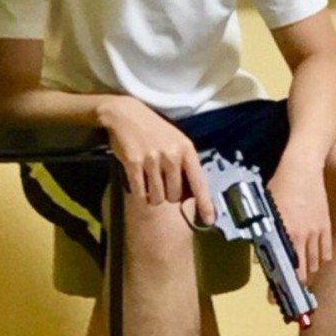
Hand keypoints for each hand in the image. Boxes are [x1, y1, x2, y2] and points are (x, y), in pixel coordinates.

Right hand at [98, 97, 212, 222]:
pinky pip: (140, 193)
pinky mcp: (133, 163)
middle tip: (161, 182)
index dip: (204, 204)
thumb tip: (190, 195)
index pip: (198, 183)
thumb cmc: (154, 130)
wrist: (126, 115)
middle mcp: (171, 155)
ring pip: (157, 197)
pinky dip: (139, 192)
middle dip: (168, 195)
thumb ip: (185, 165)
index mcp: (186, 150)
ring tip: (149, 180)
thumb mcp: (176, 141)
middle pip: (175, 196)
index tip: (208, 220)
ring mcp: (152, 160)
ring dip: (153, 195)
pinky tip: (138, 180)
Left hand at [268, 148, 332, 293]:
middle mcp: (304, 237)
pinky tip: (316, 266)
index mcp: (287, 234)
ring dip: (308, 276)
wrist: (304, 169)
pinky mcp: (326, 226)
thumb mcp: (265, 210)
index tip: (274, 299)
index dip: (279, 287)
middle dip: (295, 287)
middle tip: (289, 295)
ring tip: (301, 283)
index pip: (284, 268)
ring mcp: (318, 233)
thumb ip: (263, 234)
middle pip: (303, 272)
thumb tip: (260, 255)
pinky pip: (326, 251)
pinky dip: (321, 262)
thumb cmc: (280, 186)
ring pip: (316, 264)